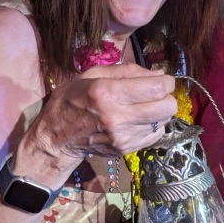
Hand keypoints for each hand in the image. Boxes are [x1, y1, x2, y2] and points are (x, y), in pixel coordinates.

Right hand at [26, 63, 176, 167]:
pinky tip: (138, 120)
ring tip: (143, 107)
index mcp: (107, 92)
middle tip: (155, 94)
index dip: (167, 82)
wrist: (56, 138)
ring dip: (159, 112)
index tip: (162, 80)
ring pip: (164, 121)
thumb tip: (160, 74)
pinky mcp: (126, 150)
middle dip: (167, 97)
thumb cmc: (72, 100)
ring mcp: (123, 137)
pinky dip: (152, 126)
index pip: (156, 88)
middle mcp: (117, 117)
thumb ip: (128, 71)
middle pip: (167, 107)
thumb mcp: (92, 75)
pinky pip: (156, 135)